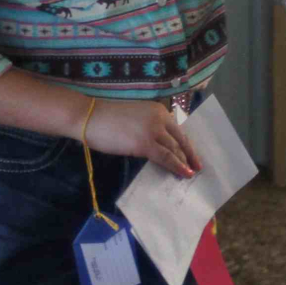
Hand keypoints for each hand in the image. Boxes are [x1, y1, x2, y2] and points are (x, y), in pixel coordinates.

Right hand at [85, 98, 200, 178]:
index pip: (177, 130)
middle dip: (190, 155)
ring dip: (184, 162)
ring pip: (175, 150)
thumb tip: (159, 144)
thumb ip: (149, 127)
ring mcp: (153, 130)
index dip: (186, 144)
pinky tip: (183, 173)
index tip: (192, 154)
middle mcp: (160, 118)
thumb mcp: (135, 118)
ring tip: (190, 174)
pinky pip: (166, 157)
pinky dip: (177, 167)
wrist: (88, 116)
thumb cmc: (106, 118)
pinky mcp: (145, 144)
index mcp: (158, 110)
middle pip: (180, 140)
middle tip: (197, 167)